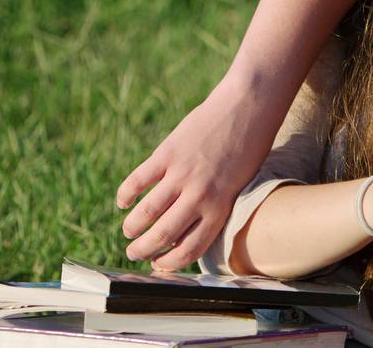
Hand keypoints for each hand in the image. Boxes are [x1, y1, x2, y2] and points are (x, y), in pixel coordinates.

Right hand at [116, 84, 276, 270]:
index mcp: (220, 208)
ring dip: (132, 226)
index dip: (170, 263)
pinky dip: (126, 193)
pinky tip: (123, 201)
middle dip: (143, 250)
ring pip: (146, 212)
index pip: (189, 249)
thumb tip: (184, 227)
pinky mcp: (168, 153)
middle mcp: (200, 196)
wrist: (248, 107)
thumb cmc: (249, 147)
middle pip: (163, 235)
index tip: (158, 266)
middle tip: (134, 253)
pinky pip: (139, 180)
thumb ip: (213, 206)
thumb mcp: (238, 185)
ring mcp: (182, 174)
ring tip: (127, 230)